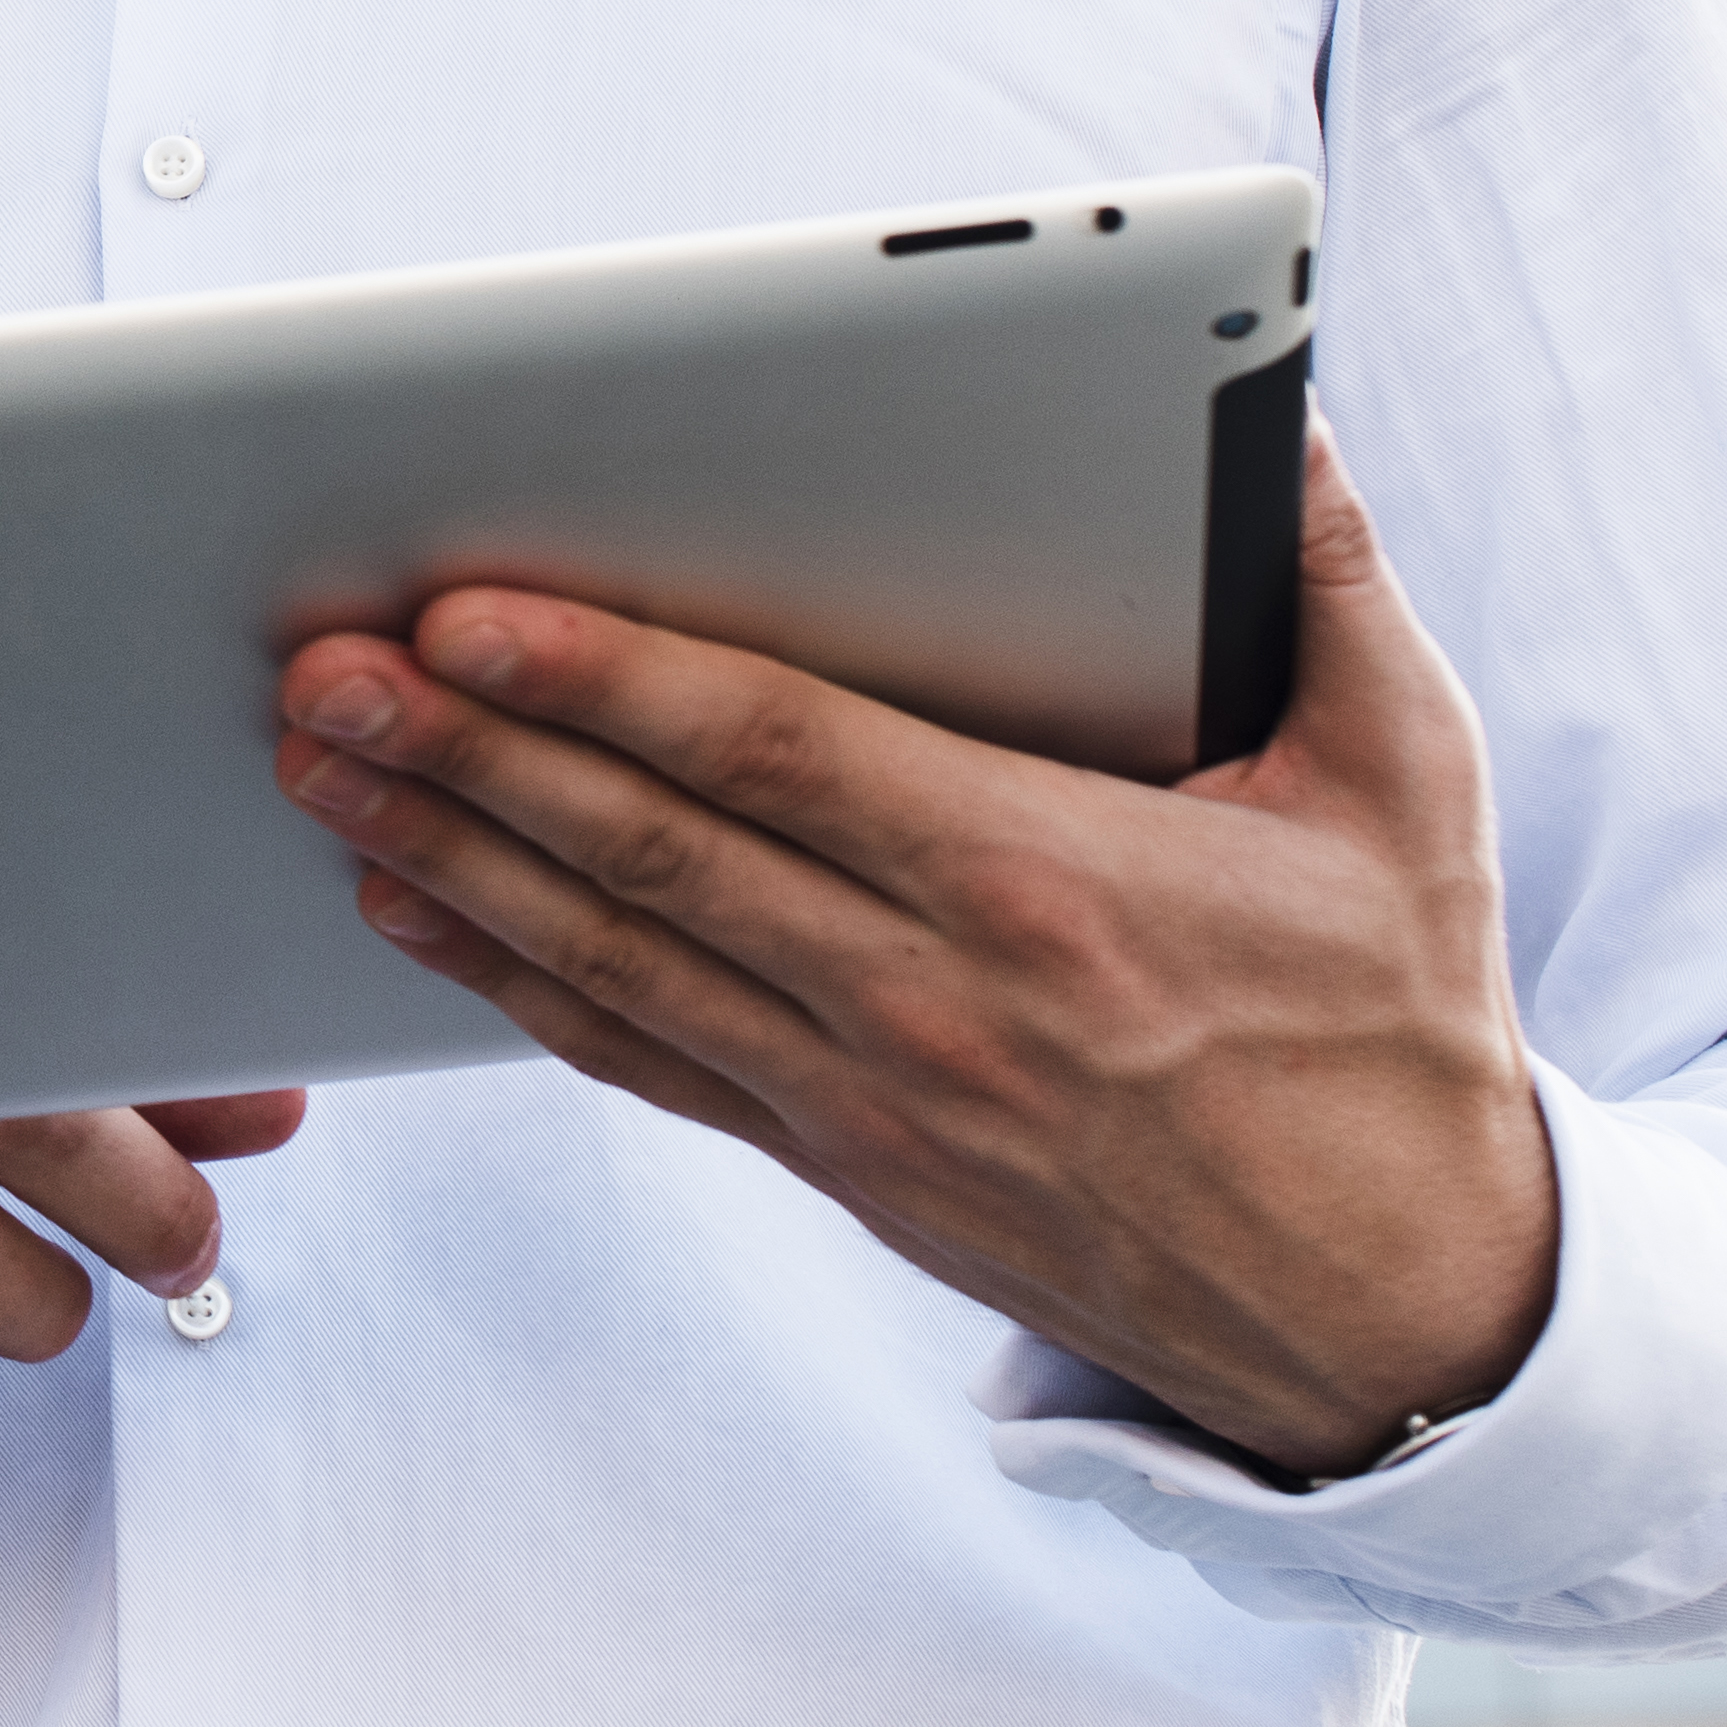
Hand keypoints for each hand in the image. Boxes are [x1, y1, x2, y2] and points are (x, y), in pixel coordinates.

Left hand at [276, 419, 1554, 1483]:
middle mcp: (932, 995)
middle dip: (466, 754)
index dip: (607, 685)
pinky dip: (508, 984)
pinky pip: (640, 1060)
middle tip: (319, 673)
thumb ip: (1332, 590)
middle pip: (651, 849)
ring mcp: (869, 1093)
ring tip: (317, 768)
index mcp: (1050, 880)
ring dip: (448, 855)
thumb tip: (1275, 417)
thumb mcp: (1410, 788)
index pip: (777, 756)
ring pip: (611, 956)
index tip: (467, 619)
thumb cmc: (1398, 1023)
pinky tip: (408, 910)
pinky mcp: (843, 1161)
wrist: (1402, 1309)